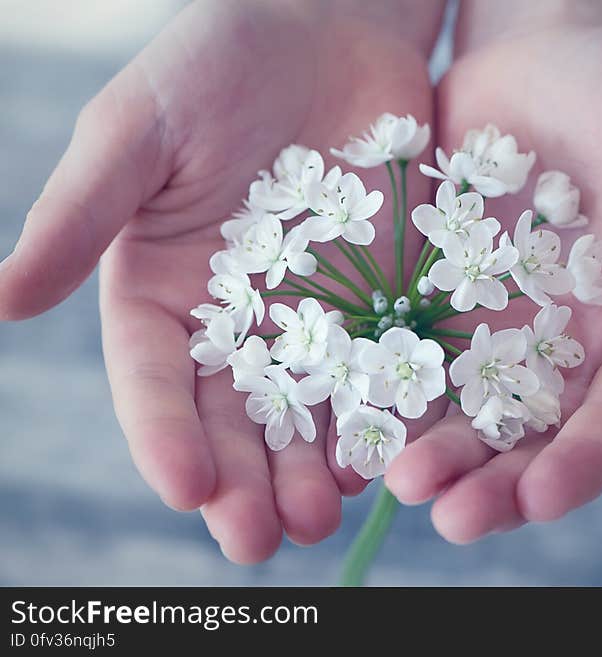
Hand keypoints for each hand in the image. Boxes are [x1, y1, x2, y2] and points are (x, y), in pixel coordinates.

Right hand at [0, 0, 441, 561]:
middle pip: (233, 416)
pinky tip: (391, 456)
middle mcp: (237, 318)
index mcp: (163, 291)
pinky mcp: (381, 297)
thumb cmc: (218, 61)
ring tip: (322, 517)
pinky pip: (384, 368)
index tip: (187, 489)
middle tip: (259, 541)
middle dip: (244, 480)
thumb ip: (81, 214)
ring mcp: (314, 314)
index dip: (164, 437)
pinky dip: (384, 416)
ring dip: (312, 468)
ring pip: (309, 410)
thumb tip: (0, 303)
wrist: (330, 25)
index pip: (155, 381)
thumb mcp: (139, 128)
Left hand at [384, 7, 601, 541]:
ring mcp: (507, 333)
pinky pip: (418, 362)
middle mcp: (578, 348)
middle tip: (454, 518)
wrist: (547, 61)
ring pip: (474, 414)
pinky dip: (394, 397)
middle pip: (543, 436)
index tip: (544, 497)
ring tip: (401, 484)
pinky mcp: (448, 306)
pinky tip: (361, 425)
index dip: (589, 458)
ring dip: (441, 456)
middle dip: (501, 483)